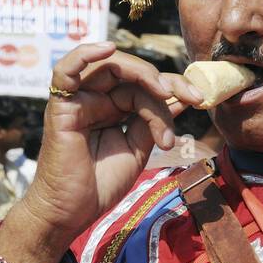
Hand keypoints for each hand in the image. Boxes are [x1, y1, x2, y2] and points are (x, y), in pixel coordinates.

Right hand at [0, 43, 203, 262]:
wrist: (72, 213)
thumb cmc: (101, 185)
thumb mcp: (139, 148)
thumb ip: (154, 121)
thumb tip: (182, 97)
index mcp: (113, 108)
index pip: (146, 87)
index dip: (175, 88)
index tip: (201, 100)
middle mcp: (96, 99)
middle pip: (132, 75)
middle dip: (166, 81)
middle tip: (192, 97)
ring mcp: (78, 101)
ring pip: (110, 69)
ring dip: (141, 73)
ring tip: (163, 91)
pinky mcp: (61, 107)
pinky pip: (65, 71)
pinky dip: (84, 54)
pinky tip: (107, 49)